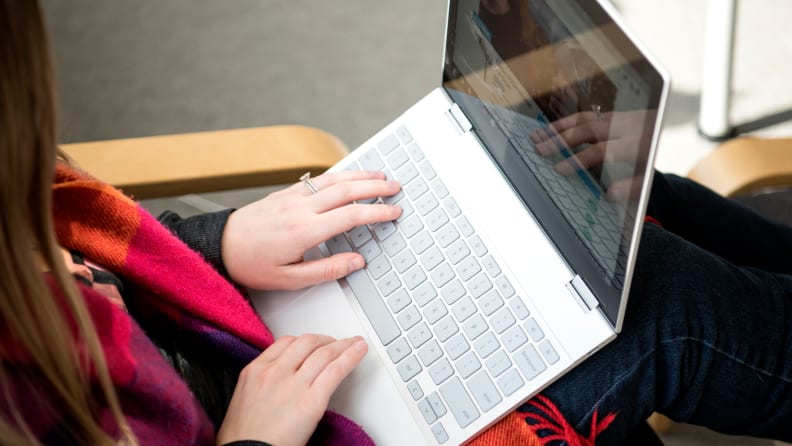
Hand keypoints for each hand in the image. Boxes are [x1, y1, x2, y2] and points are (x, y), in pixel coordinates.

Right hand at [217, 334, 367, 445]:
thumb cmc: (244, 439)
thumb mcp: (244, 399)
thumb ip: (264, 383)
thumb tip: (283, 381)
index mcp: (254, 371)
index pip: (286, 343)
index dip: (306, 341)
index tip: (314, 343)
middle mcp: (274, 372)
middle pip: (307, 343)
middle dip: (326, 340)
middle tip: (336, 343)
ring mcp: (293, 385)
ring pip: (324, 353)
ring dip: (344, 345)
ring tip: (355, 343)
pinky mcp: (311, 400)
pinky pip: (336, 370)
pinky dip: (351, 357)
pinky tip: (359, 351)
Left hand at [221, 170, 400, 289]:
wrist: (220, 246)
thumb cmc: (251, 264)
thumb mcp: (290, 279)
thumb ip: (327, 270)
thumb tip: (357, 261)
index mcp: (305, 230)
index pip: (352, 215)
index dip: (377, 212)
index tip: (394, 212)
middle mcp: (301, 208)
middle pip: (347, 190)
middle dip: (376, 187)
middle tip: (396, 187)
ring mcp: (293, 196)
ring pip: (334, 179)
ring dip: (360, 175)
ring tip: (380, 175)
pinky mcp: (286, 193)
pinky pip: (319, 179)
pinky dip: (340, 174)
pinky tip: (349, 175)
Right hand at [530, 110, 652, 200]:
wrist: (666, 129)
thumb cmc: (651, 158)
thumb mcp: (649, 177)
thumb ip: (632, 188)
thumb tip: (609, 194)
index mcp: (634, 143)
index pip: (601, 150)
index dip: (578, 159)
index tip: (559, 168)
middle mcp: (624, 126)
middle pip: (587, 130)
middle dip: (561, 140)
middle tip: (539, 149)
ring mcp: (615, 117)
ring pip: (583, 118)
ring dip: (557, 127)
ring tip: (536, 136)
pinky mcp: (609, 113)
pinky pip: (585, 114)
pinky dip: (565, 121)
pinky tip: (549, 129)